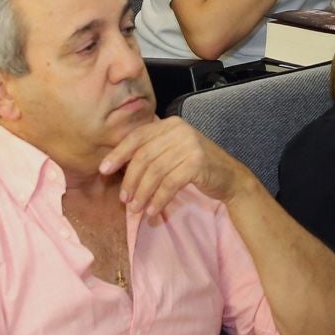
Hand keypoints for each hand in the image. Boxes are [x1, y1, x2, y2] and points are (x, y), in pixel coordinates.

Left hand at [99, 116, 255, 219]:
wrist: (230, 178)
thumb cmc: (196, 168)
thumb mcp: (173, 153)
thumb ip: (151, 153)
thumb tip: (117, 167)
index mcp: (169, 124)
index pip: (137, 137)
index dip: (118, 153)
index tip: (104, 170)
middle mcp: (179, 130)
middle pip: (144, 156)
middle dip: (131, 180)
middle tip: (124, 199)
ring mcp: (190, 144)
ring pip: (155, 171)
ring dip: (143, 193)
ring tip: (136, 209)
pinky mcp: (198, 162)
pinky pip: (170, 183)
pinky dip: (159, 199)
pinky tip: (153, 210)